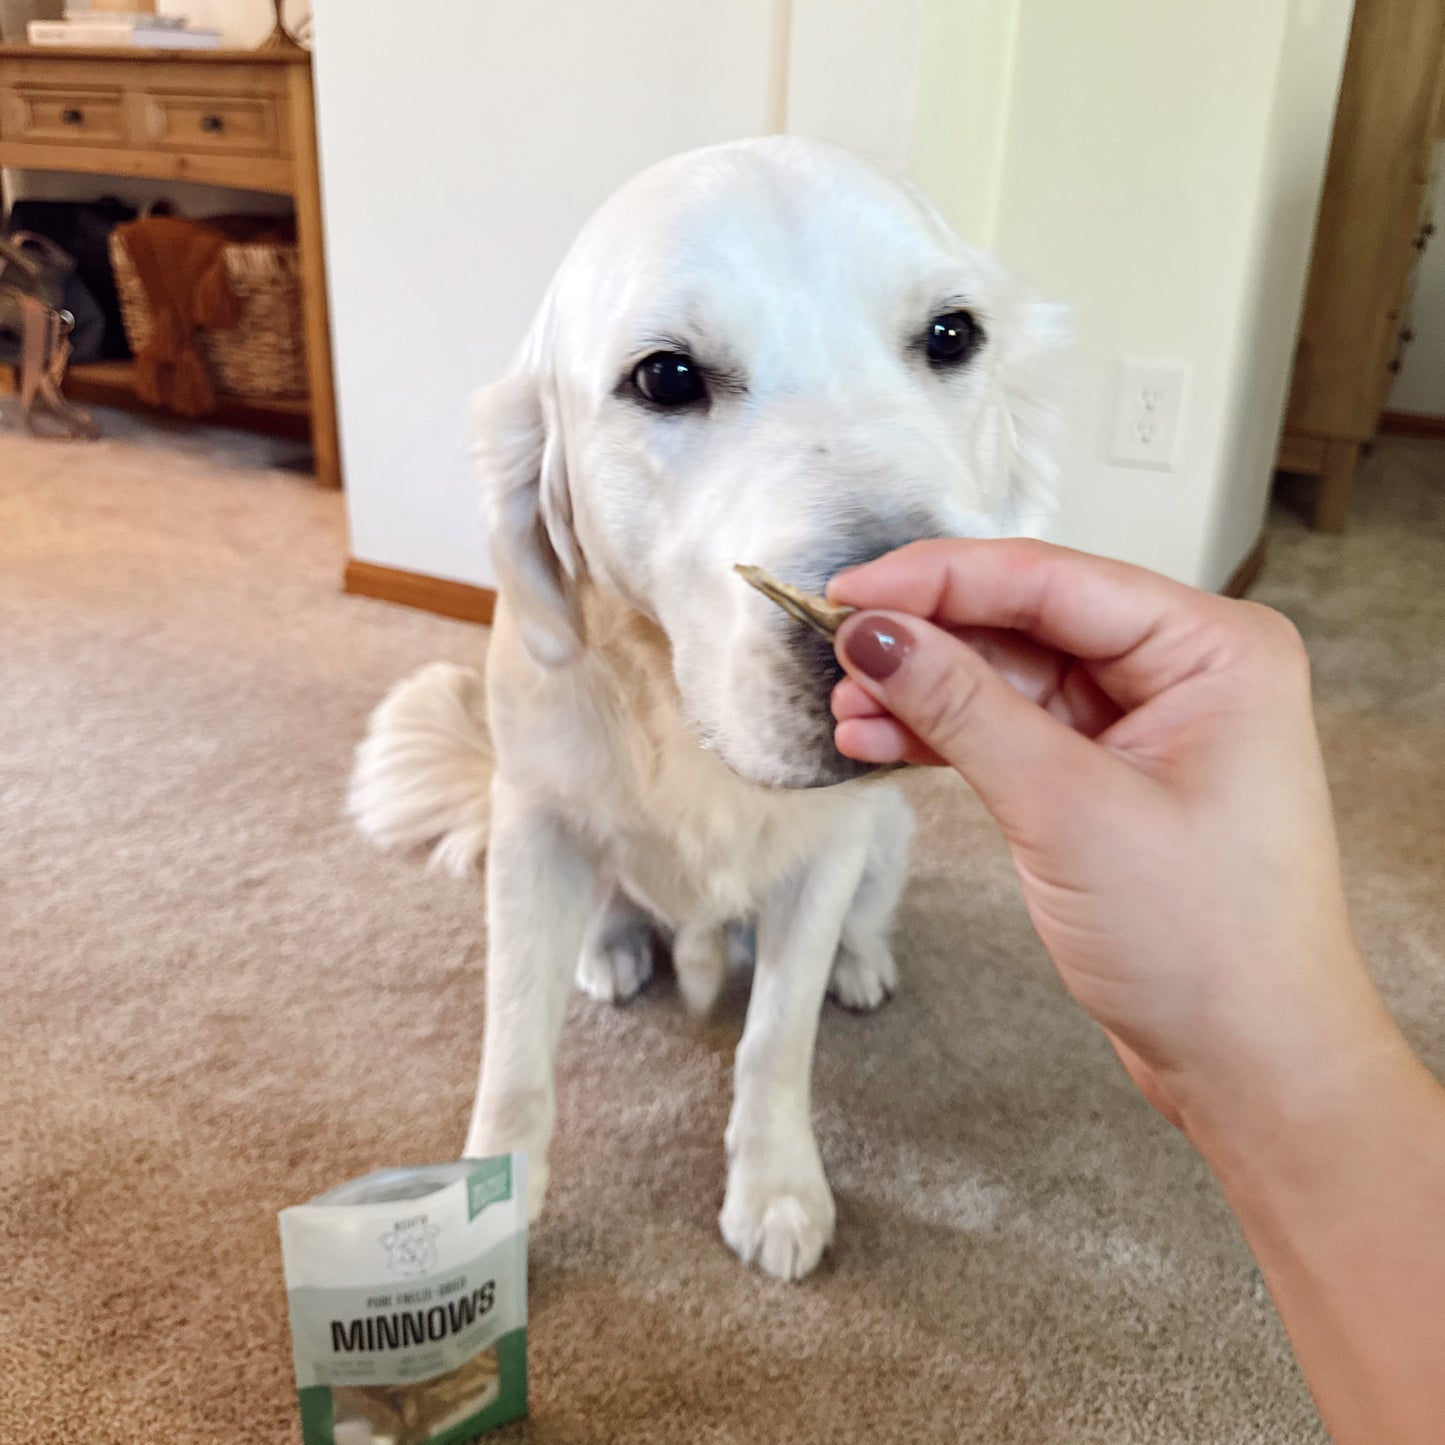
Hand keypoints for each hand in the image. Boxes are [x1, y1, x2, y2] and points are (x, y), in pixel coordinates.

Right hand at [828, 539, 1396, 1130]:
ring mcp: (1145, 724)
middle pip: (1026, 623)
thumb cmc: (1206, 943)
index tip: (848, 590)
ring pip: (1010, 679)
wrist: (1249, 1061)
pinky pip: (1014, 731)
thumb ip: (963, 707)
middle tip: (835, 652)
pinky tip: (882, 740)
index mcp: (1212, 648)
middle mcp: (1184, 670)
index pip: (1051, 580)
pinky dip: (949, 736)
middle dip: (926, 640)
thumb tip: (875, 634)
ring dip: (926, 693)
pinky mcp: (1108, 776)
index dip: (938, 579)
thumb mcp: (1066, 808)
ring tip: (846, 711)